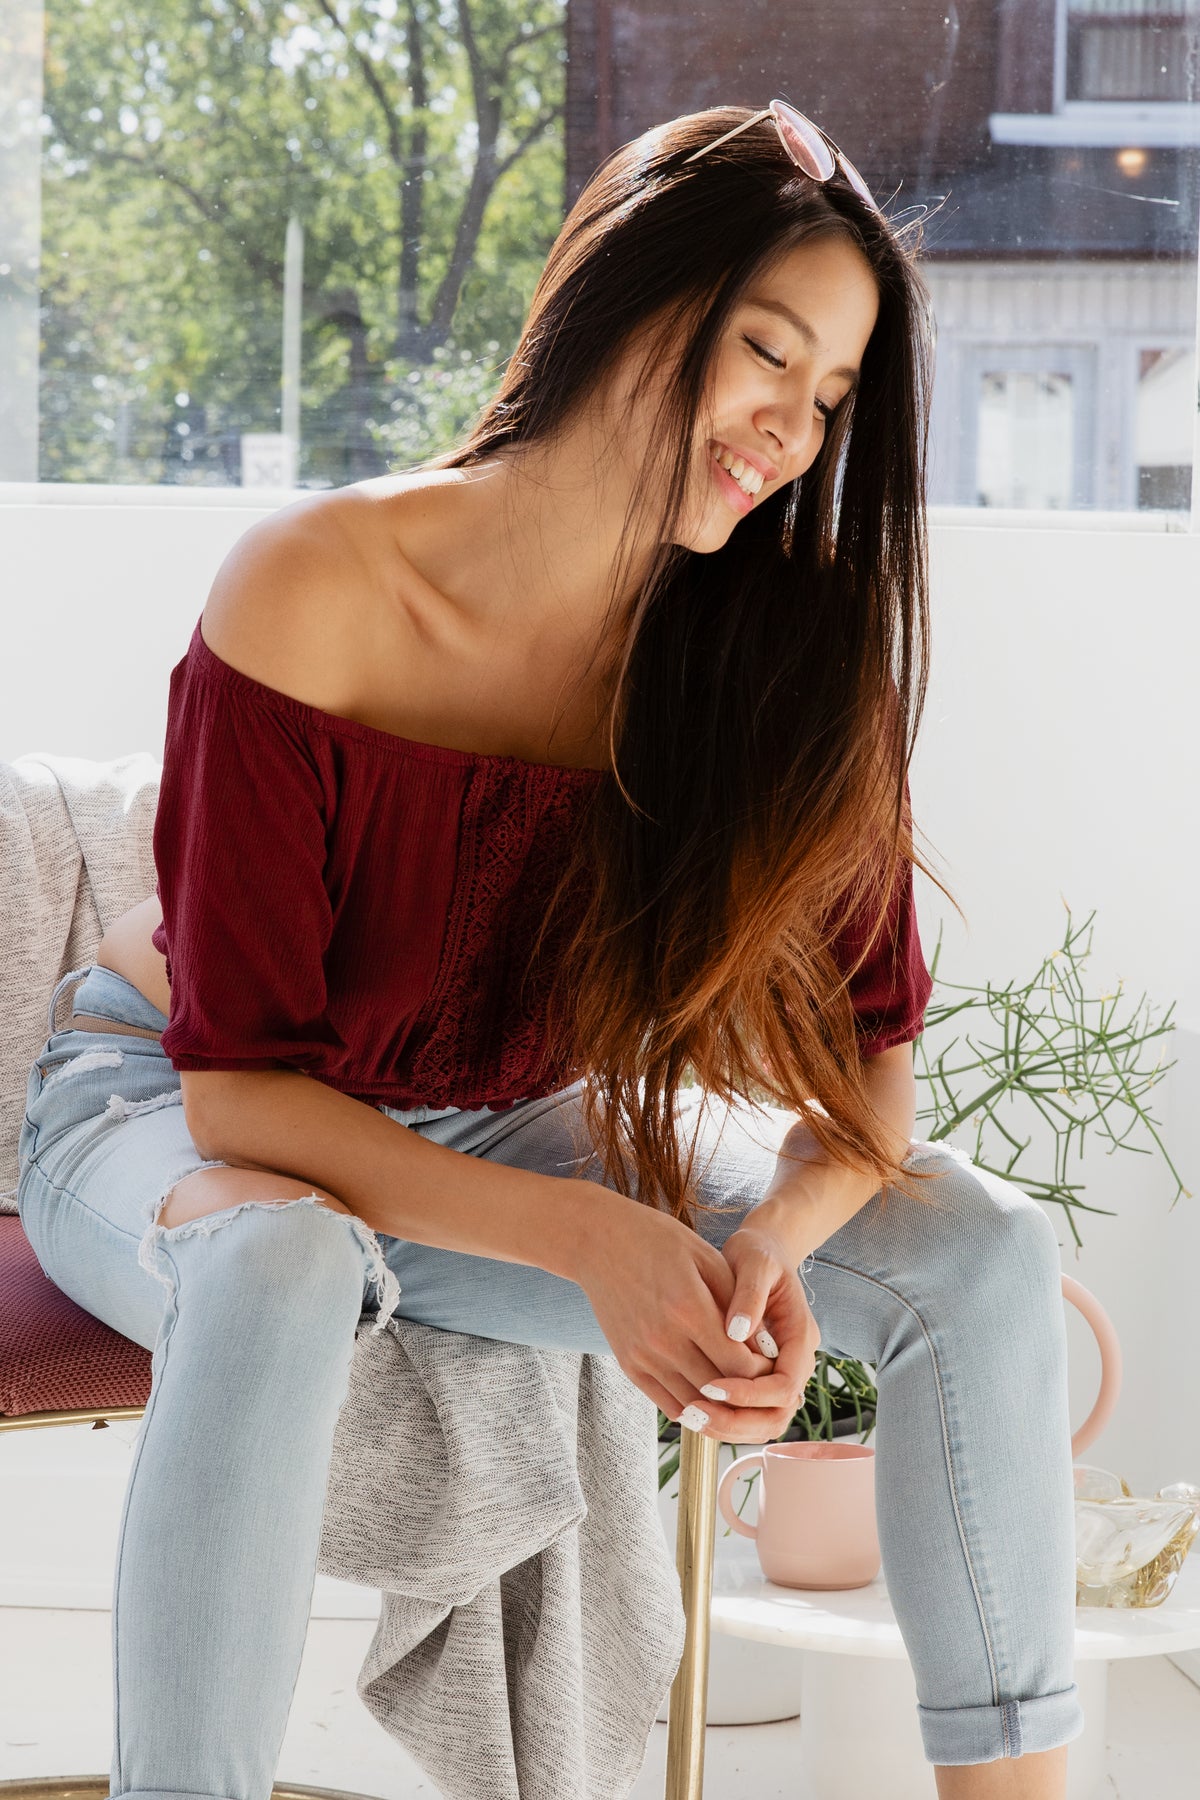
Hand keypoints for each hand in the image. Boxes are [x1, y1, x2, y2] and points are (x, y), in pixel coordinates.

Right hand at [573, 1196, 777, 1430]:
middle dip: (747, 1390)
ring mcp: (643, 1356)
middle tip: (762, 1382)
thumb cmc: (659, 1242)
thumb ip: (738, 1303)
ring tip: (739, 1392)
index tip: (773, 1361)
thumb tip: (765, 1348)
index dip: (763, 1370)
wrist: (599, 1242)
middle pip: (719, 1388)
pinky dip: (693, 1407)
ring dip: (721, 1404)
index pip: (739, 1363)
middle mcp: (664, 1340)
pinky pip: (667, 1403)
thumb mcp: (706, 1258)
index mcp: (689, 1310)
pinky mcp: (628, 1365)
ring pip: (695, 1402)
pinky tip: (709, 1398)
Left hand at [694, 1220, 820, 1445]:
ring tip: (690, 1415)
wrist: (762, 1252)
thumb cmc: (758, 1253)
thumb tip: (736, 1332)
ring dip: (729, 1425)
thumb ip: (749, 1295)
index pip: (784, 1386)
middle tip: (697, 1414)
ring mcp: (779, 1370)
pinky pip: (748, 1411)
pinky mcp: (760, 1374)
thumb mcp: (755, 1263)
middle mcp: (794, 1361)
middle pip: (777, 1415)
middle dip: (737, 1421)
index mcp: (800, 1337)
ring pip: (763, 1421)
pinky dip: (724, 1417)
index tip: (712, 1385)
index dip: (749, 1394)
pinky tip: (692, 1407)